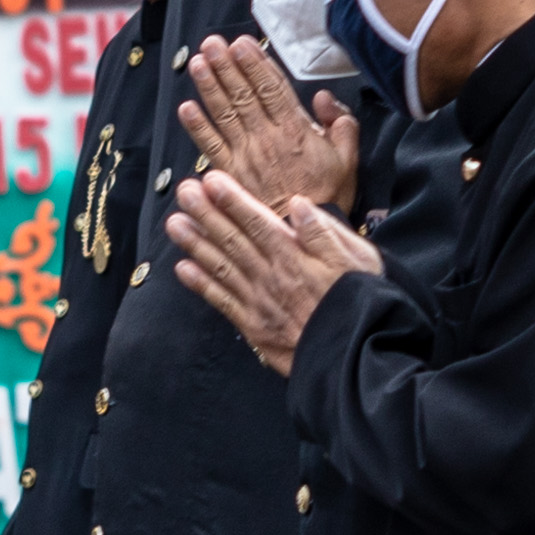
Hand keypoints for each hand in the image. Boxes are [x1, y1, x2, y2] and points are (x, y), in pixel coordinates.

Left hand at [166, 165, 380, 373]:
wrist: (354, 355)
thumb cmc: (361, 303)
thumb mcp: (357, 260)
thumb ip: (324, 232)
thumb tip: (299, 204)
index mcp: (295, 257)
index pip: (258, 222)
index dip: (233, 200)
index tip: (211, 180)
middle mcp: (272, 276)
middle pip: (233, 240)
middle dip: (206, 214)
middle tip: (184, 192)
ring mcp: (260, 302)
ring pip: (222, 267)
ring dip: (196, 244)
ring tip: (174, 223)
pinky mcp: (255, 326)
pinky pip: (223, 302)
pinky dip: (202, 285)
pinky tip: (183, 268)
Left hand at [179, 35, 358, 213]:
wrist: (301, 237)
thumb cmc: (324, 198)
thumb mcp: (348, 160)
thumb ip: (341, 125)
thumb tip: (324, 99)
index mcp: (295, 132)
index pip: (272, 89)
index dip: (255, 64)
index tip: (242, 44)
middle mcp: (267, 140)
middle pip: (244, 95)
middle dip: (227, 67)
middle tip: (213, 43)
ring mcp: (246, 157)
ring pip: (225, 114)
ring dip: (210, 87)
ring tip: (199, 63)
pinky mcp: (231, 175)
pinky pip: (211, 147)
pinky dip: (198, 128)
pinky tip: (187, 108)